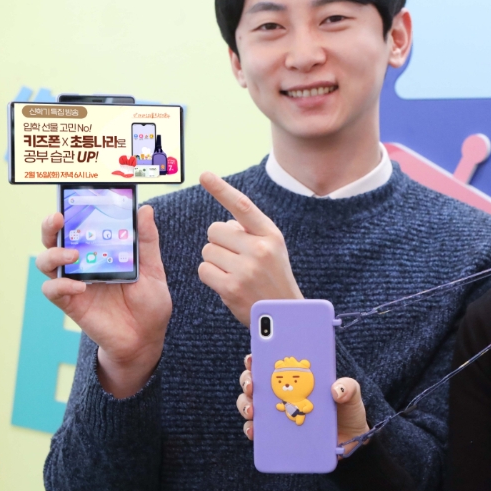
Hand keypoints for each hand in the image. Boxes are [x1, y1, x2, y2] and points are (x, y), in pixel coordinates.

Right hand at [35, 206, 171, 397]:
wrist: (146, 338)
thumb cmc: (149, 302)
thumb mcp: (153, 269)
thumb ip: (146, 241)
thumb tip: (144, 209)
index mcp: (101, 250)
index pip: (80, 225)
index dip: (72, 210)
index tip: (73, 197)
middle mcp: (82, 263)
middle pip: (54, 238)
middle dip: (51, 225)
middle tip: (60, 217)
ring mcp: (74, 282)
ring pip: (46, 261)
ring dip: (54, 253)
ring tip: (72, 254)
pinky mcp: (70, 303)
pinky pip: (53, 291)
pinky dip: (61, 285)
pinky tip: (79, 286)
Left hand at [198, 172, 302, 325]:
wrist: (286, 316)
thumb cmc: (274, 278)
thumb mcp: (273, 249)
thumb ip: (250, 233)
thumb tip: (222, 225)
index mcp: (270, 234)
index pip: (242, 206)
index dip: (221, 189)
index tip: (204, 175)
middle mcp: (260, 248)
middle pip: (215, 230)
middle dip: (219, 242)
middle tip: (235, 259)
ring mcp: (246, 269)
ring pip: (207, 251)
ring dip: (214, 261)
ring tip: (234, 273)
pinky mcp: (232, 288)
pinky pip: (204, 270)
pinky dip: (211, 276)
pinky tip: (227, 284)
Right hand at [237, 355, 369, 455]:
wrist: (350, 440)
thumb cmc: (346, 411)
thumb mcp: (351, 394)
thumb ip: (348, 387)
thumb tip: (337, 389)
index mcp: (297, 376)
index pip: (272, 361)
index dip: (258, 356)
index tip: (253, 358)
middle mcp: (282, 391)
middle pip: (254, 380)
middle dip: (247, 379)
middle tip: (251, 384)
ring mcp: (276, 412)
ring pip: (250, 403)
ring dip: (245, 404)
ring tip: (252, 409)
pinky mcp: (276, 433)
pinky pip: (257, 430)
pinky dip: (251, 429)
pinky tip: (254, 430)